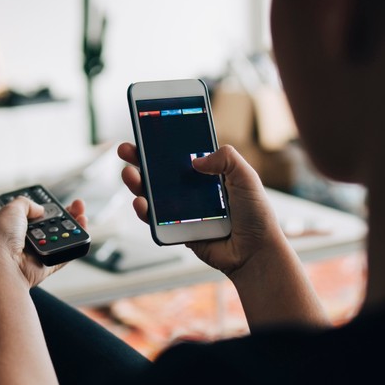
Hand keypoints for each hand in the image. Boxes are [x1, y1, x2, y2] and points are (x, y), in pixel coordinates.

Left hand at [0, 197, 86, 288]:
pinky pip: (65, 254)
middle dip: (65, 215)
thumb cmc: (0, 238)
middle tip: (77, 206)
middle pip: (50, 225)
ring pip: (60, 239)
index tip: (55, 202)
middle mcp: (24, 240)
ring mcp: (36, 254)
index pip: (31, 214)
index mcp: (11, 226)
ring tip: (82, 215)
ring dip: (73, 226)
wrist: (2, 264)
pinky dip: (75, 244)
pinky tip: (82, 230)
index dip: (44, 207)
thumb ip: (27, 203)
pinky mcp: (47, 266)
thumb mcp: (11, 208)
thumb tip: (40, 209)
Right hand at [117, 142, 282, 276]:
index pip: (182, 154)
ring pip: (153, 193)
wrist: (255, 253)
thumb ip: (226, 158)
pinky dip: (144, 210)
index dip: (164, 143)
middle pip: (161, 171)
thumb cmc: (257, 217)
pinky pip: (155, 219)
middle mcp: (193, 190)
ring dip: (137, 182)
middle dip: (140, 159)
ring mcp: (183, 210)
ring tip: (129, 174)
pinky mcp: (177, 229)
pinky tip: (141, 202)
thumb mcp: (247, 177)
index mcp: (210, 173)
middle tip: (127, 149)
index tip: (148, 131)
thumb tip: (195, 160)